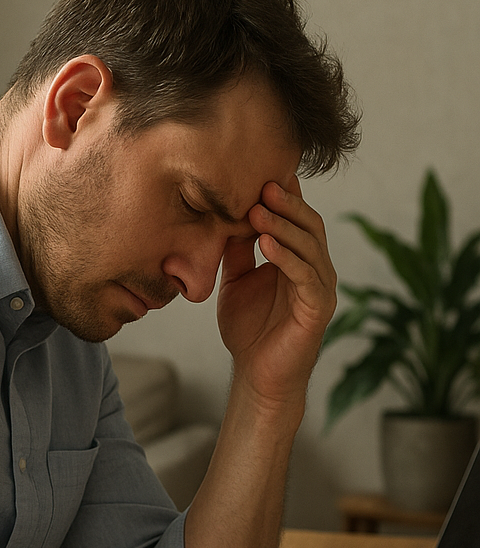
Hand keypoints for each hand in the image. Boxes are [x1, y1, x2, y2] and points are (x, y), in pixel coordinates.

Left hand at [216, 177, 336, 408]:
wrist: (256, 374)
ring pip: (309, 247)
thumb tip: (226, 216)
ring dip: (284, 226)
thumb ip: (235, 252)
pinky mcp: (319, 309)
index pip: (295, 219)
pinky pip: (306, 277)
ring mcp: (320, 287)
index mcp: (297, 259)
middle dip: (286, 204)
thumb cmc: (248, 329)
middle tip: (263, 184)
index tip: (261, 172)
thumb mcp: (235, 282)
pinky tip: (266, 245)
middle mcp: (314, 268)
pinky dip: (287, 258)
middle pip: (308, 225)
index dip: (283, 196)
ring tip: (259, 210)